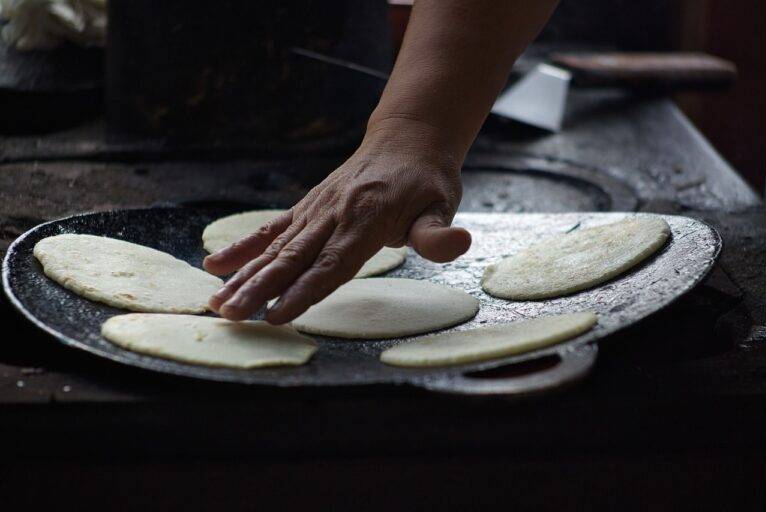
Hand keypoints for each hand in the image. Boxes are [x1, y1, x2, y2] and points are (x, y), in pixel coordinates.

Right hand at [204, 119, 471, 323]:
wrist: (406, 139)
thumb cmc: (426, 180)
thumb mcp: (442, 204)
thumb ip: (438, 233)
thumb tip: (459, 243)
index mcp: (366, 219)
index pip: (331, 263)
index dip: (303, 291)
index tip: (276, 315)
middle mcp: (333, 214)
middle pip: (292, 257)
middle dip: (259, 288)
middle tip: (229, 314)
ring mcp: (316, 210)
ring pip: (275, 247)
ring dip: (244, 274)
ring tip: (215, 301)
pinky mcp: (307, 207)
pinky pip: (271, 228)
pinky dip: (243, 247)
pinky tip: (216, 265)